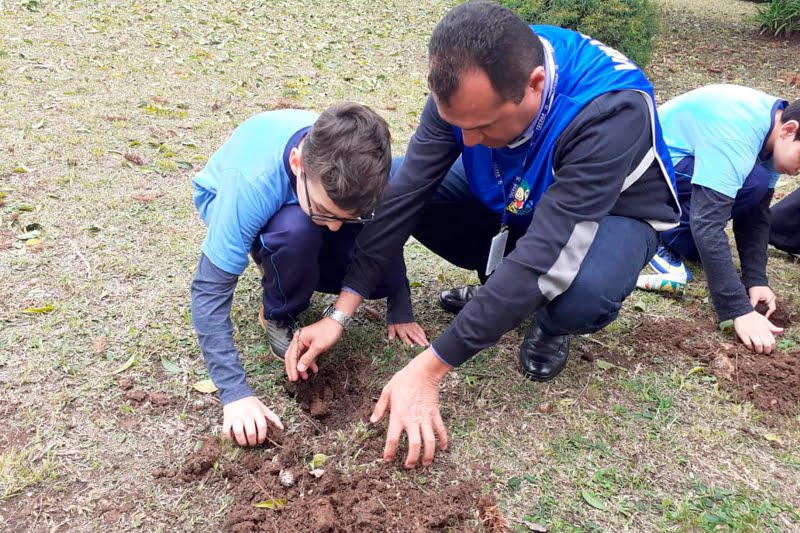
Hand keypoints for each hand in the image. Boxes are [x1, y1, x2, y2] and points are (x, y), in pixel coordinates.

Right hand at [222, 396, 283, 446]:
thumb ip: (273, 418)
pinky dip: (230, 438)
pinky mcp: (227, 419)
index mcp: (257, 412)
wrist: (235, 392)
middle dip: (253, 441)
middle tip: (253, 443)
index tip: (260, 440)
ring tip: (244, 443)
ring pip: (239, 433)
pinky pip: (227, 431)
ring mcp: (236, 417)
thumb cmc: (251, 403)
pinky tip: (234, 438)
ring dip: (242, 441)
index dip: (262, 436)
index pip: (262, 427)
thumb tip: (281, 428)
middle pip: (251, 432)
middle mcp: (247, 415)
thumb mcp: (263, 408)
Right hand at [284, 318, 342, 381]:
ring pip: (299, 357)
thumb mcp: (318, 347)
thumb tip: (299, 369)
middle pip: (292, 357)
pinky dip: (309, 361)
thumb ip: (308, 359)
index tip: (293, 378)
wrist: (337, 323)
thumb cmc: (328, 332)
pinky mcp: (309, 343)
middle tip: (295, 379)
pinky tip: (314, 368)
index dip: (292, 368)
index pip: (291, 356)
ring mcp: (304, 341)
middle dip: (294, 369)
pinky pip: (306, 354)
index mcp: (298, 339)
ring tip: (306, 377)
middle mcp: (298, 339)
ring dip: (302, 366)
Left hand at [370, 348, 449, 467]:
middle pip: (414, 445)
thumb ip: (380, 408)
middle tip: (409, 466)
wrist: (423, 371)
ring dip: (428, 455)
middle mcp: (412, 420)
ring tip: (426, 464)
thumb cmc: (403, 380)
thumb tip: (373, 421)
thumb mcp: (387, 391)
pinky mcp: (435, 414)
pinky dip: (444, 440)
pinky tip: (443, 449)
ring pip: (429, 441)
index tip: (388, 459)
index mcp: (398, 415)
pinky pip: (441, 430)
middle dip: (412, 459)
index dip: (390, 452)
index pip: (393, 439)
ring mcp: (425, 418)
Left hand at [387, 322, 428, 345]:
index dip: (408, 341)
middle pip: (414, 335)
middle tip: (424, 346)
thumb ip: (391, 332)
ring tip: (427, 343)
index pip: (405, 337)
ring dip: (423, 338)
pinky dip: (422, 333)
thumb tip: (390, 338)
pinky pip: (419, 329)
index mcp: (401, 329)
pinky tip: (425, 337)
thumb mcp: (390, 325)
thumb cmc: (394, 319)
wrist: (399, 309)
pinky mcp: (414, 324)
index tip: (412, 346)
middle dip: (419, 341)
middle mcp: (407, 328)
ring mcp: (412, 326)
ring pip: (418, 333)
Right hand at [733, 311, 782, 353]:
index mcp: (765, 330)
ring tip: (757, 350)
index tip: (769, 348)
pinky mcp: (743, 334)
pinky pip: (748, 344)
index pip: (772, 342)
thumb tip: (782, 330)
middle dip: (766, 351)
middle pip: (766, 345)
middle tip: (764, 351)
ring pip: (758, 345)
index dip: (772, 347)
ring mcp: (751, 333)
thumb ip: (773, 328)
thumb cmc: (754, 317)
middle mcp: (759, 332)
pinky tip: (750, 346)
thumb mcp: (765, 321)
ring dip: (758, 350)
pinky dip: (750, 347)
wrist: (742, 311)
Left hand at [748, 286, 776, 318]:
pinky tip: (756, 310)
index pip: (772, 308)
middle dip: (764, 312)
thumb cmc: (756, 287)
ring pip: (766, 307)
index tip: (763, 318)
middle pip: (769, 308)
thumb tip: (750, 311)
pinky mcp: (764, 299)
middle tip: (759, 317)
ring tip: (757, 314)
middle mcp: (771, 299)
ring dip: (762, 310)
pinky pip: (763, 305)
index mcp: (771, 298)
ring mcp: (768, 299)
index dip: (768, 313)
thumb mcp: (754, 296)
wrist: (754, 280)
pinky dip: (760, 307)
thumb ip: (753, 304)